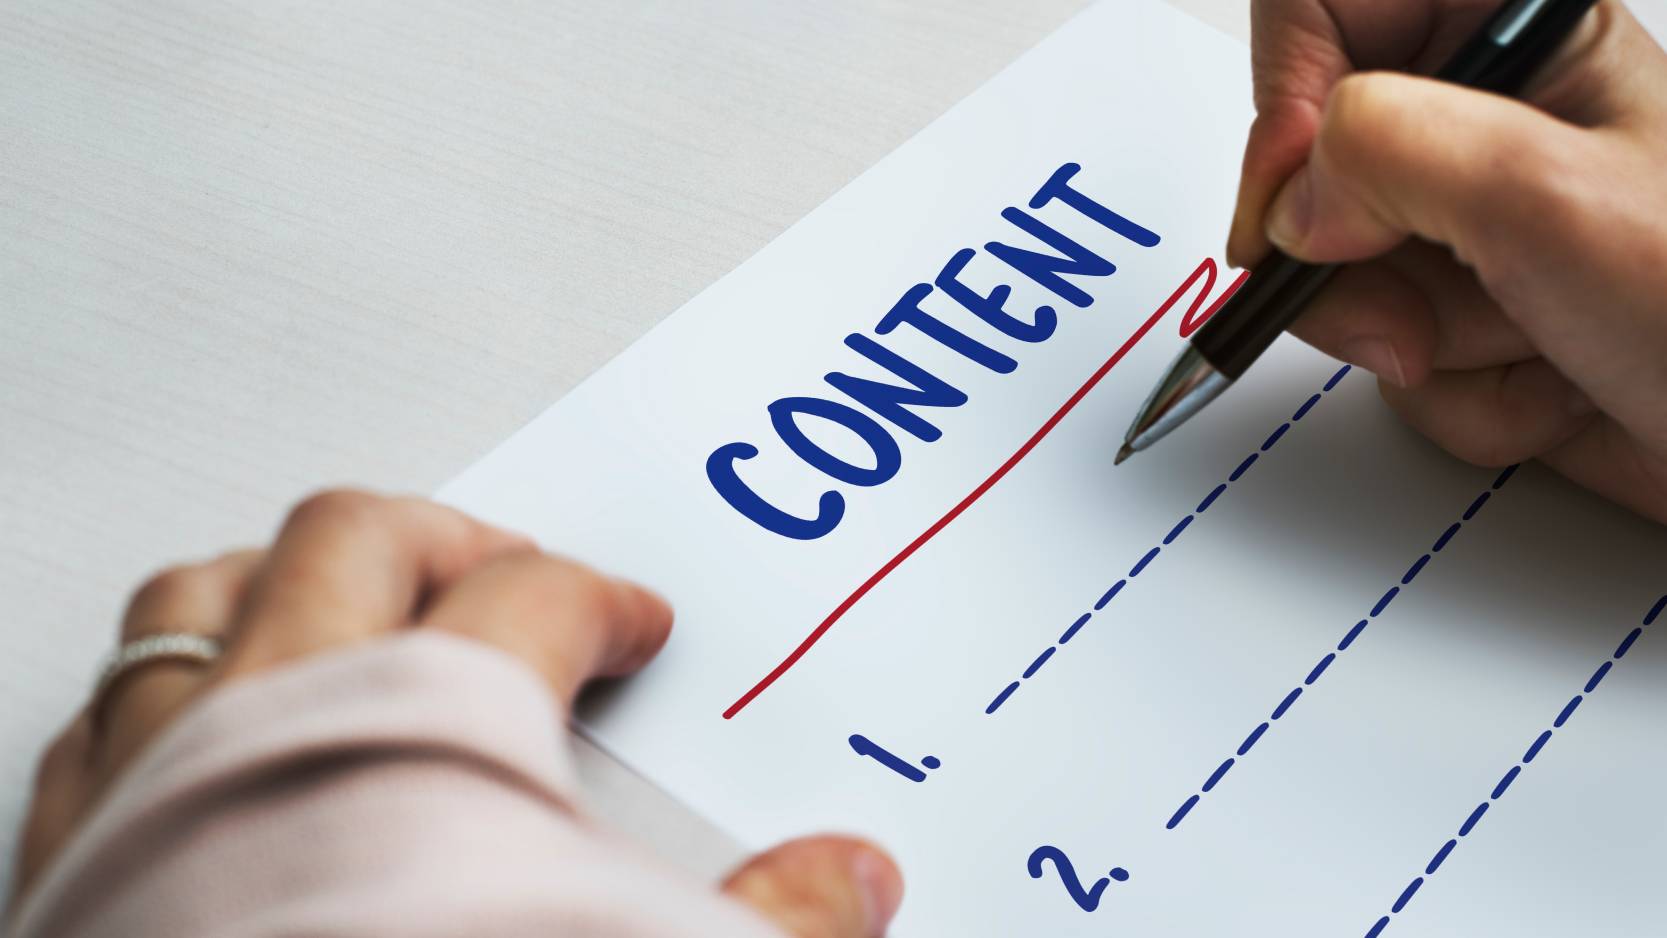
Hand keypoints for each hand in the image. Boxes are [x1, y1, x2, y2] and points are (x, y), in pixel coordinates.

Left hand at [13, 490, 902, 936]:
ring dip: (287, 573)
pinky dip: (164, 686)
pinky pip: (103, 709)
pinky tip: (195, 714)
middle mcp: (278, 714)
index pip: (537, 600)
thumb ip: (768, 917)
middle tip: (508, 561)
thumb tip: (852, 880)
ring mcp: (158, 772)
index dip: (603, 598)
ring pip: (208, 593)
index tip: (633, 621)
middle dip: (453, 535)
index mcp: (430, 719)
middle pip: (364, 538)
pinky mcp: (74, 851)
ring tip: (345, 586)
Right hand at [1229, 0, 1666, 522]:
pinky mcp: (1475, 317)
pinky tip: (1549, 390)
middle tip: (1418, 305)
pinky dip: (1458, 395)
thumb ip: (1390, 152)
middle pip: (1313, 166)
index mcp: (1522, 39)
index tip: (1298, 200)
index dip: (1287, 97)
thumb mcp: (1546, 199)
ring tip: (1528, 346)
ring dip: (1421, 343)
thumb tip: (1294, 200)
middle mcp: (1489, 124)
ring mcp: (1478, 227)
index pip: (1327, 8)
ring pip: (1345, 275)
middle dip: (1354, 264)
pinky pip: (1390, 350)